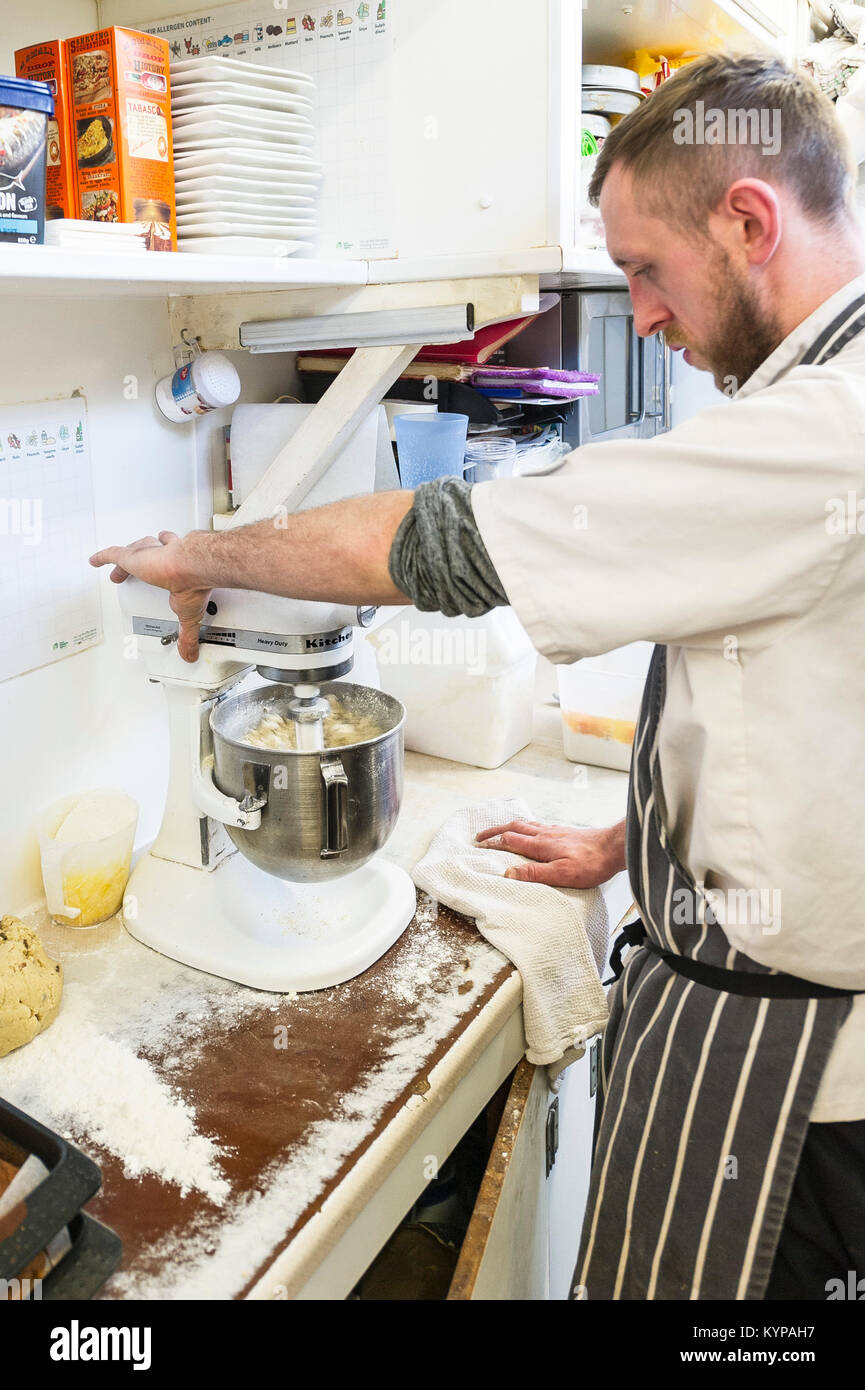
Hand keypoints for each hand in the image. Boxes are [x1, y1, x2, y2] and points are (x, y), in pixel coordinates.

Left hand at [89, 531, 210, 662]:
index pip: (170, 563)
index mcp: (179, 571)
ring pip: (134, 552)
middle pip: (150, 554)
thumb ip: (186, 635)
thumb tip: (189, 654)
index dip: (164, 566)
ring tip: (119, 568)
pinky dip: (101, 557)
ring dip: (126, 559)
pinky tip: (94, 561)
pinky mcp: (131, 556)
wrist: (191, 567)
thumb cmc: (193, 585)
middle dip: (143, 558)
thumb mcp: (188, 616)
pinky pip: (112, 554)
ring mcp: (146, 556)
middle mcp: (163, 559)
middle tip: (136, 570)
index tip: (161, 573)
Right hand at [475, 819, 626, 888]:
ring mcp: (555, 831)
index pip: (509, 840)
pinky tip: (530, 830)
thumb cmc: (591, 863)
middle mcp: (545, 834)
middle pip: (513, 828)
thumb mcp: (562, 874)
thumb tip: (508, 872)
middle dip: (494, 831)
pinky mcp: (564, 832)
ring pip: (525, 824)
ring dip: (508, 826)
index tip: (478, 845)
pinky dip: (525, 826)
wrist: (614, 848)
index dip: (492, 842)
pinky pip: (538, 825)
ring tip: (500, 830)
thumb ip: (534, 873)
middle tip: (480, 835)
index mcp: (540, 844)